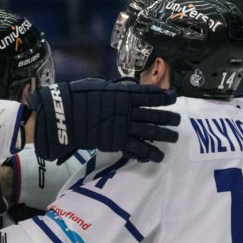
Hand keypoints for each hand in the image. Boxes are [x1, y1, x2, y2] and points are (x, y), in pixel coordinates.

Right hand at [28, 78, 179, 162]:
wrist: (65, 116)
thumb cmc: (78, 97)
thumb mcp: (98, 86)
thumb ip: (115, 89)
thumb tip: (124, 89)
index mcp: (125, 94)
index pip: (150, 94)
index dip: (163, 96)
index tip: (173, 97)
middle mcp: (129, 110)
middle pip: (155, 114)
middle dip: (169, 117)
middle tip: (177, 120)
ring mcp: (125, 127)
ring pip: (151, 132)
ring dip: (165, 135)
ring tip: (174, 138)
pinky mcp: (118, 142)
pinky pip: (138, 148)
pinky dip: (149, 153)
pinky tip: (157, 156)